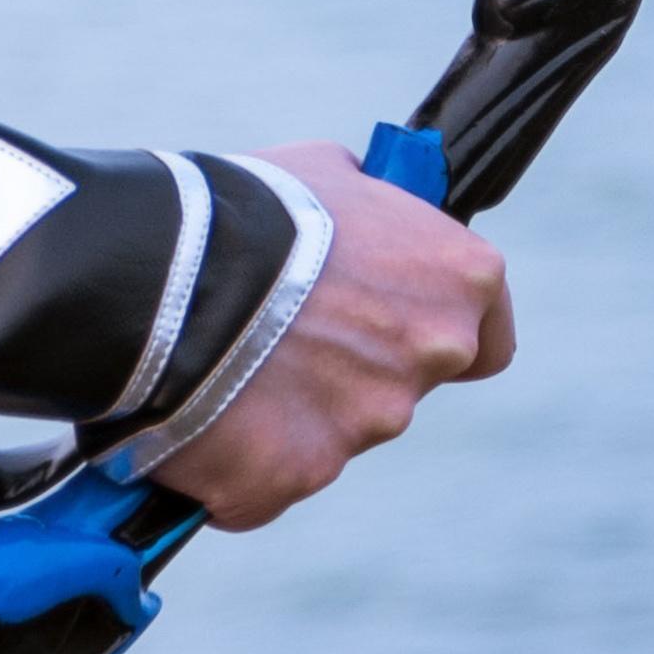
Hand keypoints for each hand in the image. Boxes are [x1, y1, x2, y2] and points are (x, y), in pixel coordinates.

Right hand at [155, 141, 510, 529]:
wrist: (166, 268)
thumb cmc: (248, 205)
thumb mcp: (326, 172)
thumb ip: (367, 206)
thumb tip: (362, 211)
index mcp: (457, 284)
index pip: (487, 342)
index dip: (430, 330)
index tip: (393, 323)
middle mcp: (430, 358)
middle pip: (397, 386)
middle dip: (346, 370)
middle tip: (275, 336)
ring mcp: (368, 426)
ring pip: (329, 434)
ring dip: (283, 411)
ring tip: (213, 367)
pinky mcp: (297, 474)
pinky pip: (265, 481)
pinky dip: (234, 460)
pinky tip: (190, 416)